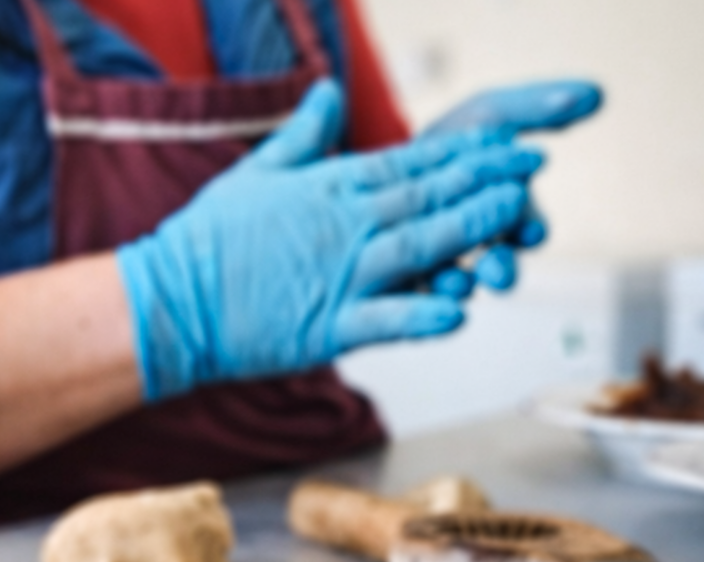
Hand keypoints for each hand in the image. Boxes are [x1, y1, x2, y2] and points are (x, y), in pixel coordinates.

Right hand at [116, 79, 542, 400]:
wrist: (169, 304)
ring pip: (419, 247)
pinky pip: (386, 319)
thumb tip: (331, 92)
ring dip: (471, 229)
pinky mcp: (328, 327)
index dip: (468, 154)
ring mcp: (339, 276)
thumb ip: (303, 135)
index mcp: (330, 189)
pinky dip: (423, 314)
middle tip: (534, 168)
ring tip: (516, 217)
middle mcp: (343, 227)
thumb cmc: (206, 243)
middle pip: (427, 197)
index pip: (412, 163)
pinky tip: (460, 310)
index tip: (511, 143)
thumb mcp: (254, 175)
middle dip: (486, 181)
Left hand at [424, 80, 603, 294]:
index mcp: (507, 214)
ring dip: (460, 286)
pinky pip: (416, 298)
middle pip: (497, 264)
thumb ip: (535, 107)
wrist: (385, 168)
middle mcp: (479, 249)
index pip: (526, 225)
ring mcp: (443, 268)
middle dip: (501, 269)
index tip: (532, 232)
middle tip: (500, 276)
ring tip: (457, 284)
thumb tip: (597, 94)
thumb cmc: (448, 145)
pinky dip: (421, 295)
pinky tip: (418, 290)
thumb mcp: (488, 116)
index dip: (530, 229)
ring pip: (457, 285)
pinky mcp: (408, 285)